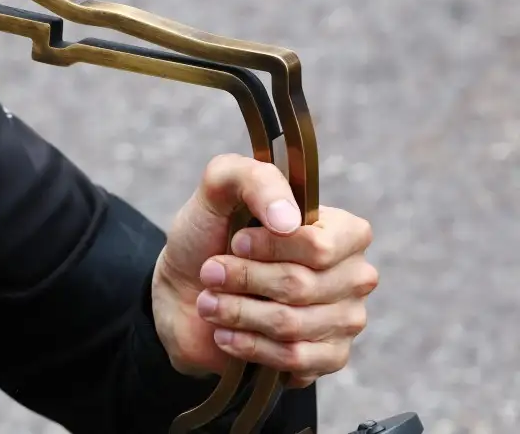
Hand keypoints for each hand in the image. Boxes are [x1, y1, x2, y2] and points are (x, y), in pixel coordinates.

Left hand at [151, 153, 378, 387]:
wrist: (185, 291)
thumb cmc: (209, 235)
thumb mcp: (219, 189)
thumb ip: (253, 179)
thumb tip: (288, 219)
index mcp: (343, 231)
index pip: (320, 246)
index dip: (268, 247)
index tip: (234, 242)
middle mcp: (354, 275)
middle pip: (301, 286)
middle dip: (242, 279)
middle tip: (210, 272)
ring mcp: (346, 319)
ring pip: (292, 324)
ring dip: (236, 312)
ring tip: (209, 302)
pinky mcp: (328, 357)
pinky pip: (295, 359)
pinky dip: (250, 345)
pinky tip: (225, 335)